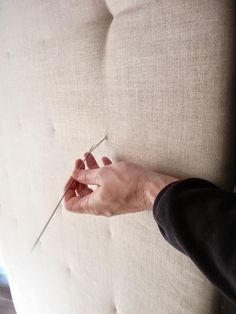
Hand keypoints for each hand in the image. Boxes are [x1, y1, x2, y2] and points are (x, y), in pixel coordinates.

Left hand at [63, 153, 177, 215]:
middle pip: (82, 194)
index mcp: (94, 205)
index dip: (68, 188)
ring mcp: (111, 203)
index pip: (70, 204)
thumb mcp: (104, 174)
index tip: (73, 175)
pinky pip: (107, 187)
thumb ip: (86, 175)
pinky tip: (105, 163)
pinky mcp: (121, 197)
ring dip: (91, 173)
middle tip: (81, 163)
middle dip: (79, 177)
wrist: (154, 189)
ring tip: (90, 157)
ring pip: (95, 188)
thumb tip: (75, 175)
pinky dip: (103, 176)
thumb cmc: (131, 183)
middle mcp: (101, 207)